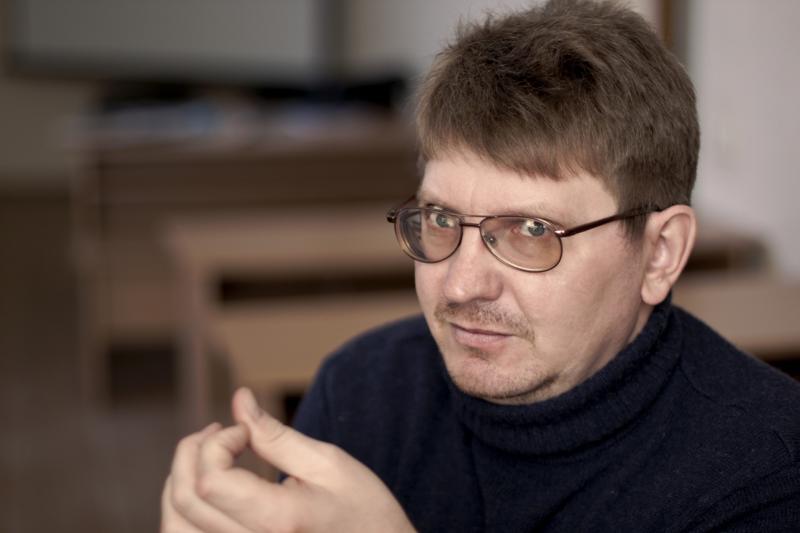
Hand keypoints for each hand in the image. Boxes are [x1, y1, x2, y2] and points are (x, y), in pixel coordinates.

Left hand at [161, 387, 415, 532]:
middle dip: (192, 453)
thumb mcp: (328, 464)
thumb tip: (240, 400)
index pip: (209, 481)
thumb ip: (276, 435)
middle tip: (221, 431)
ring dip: (180, 481)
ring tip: (207, 457)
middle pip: (186, 501)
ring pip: (178, 525)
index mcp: (277, 521)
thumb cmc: (365, 513)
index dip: (217, 444)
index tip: (246, 431)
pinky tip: (209, 488)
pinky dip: (186, 510)